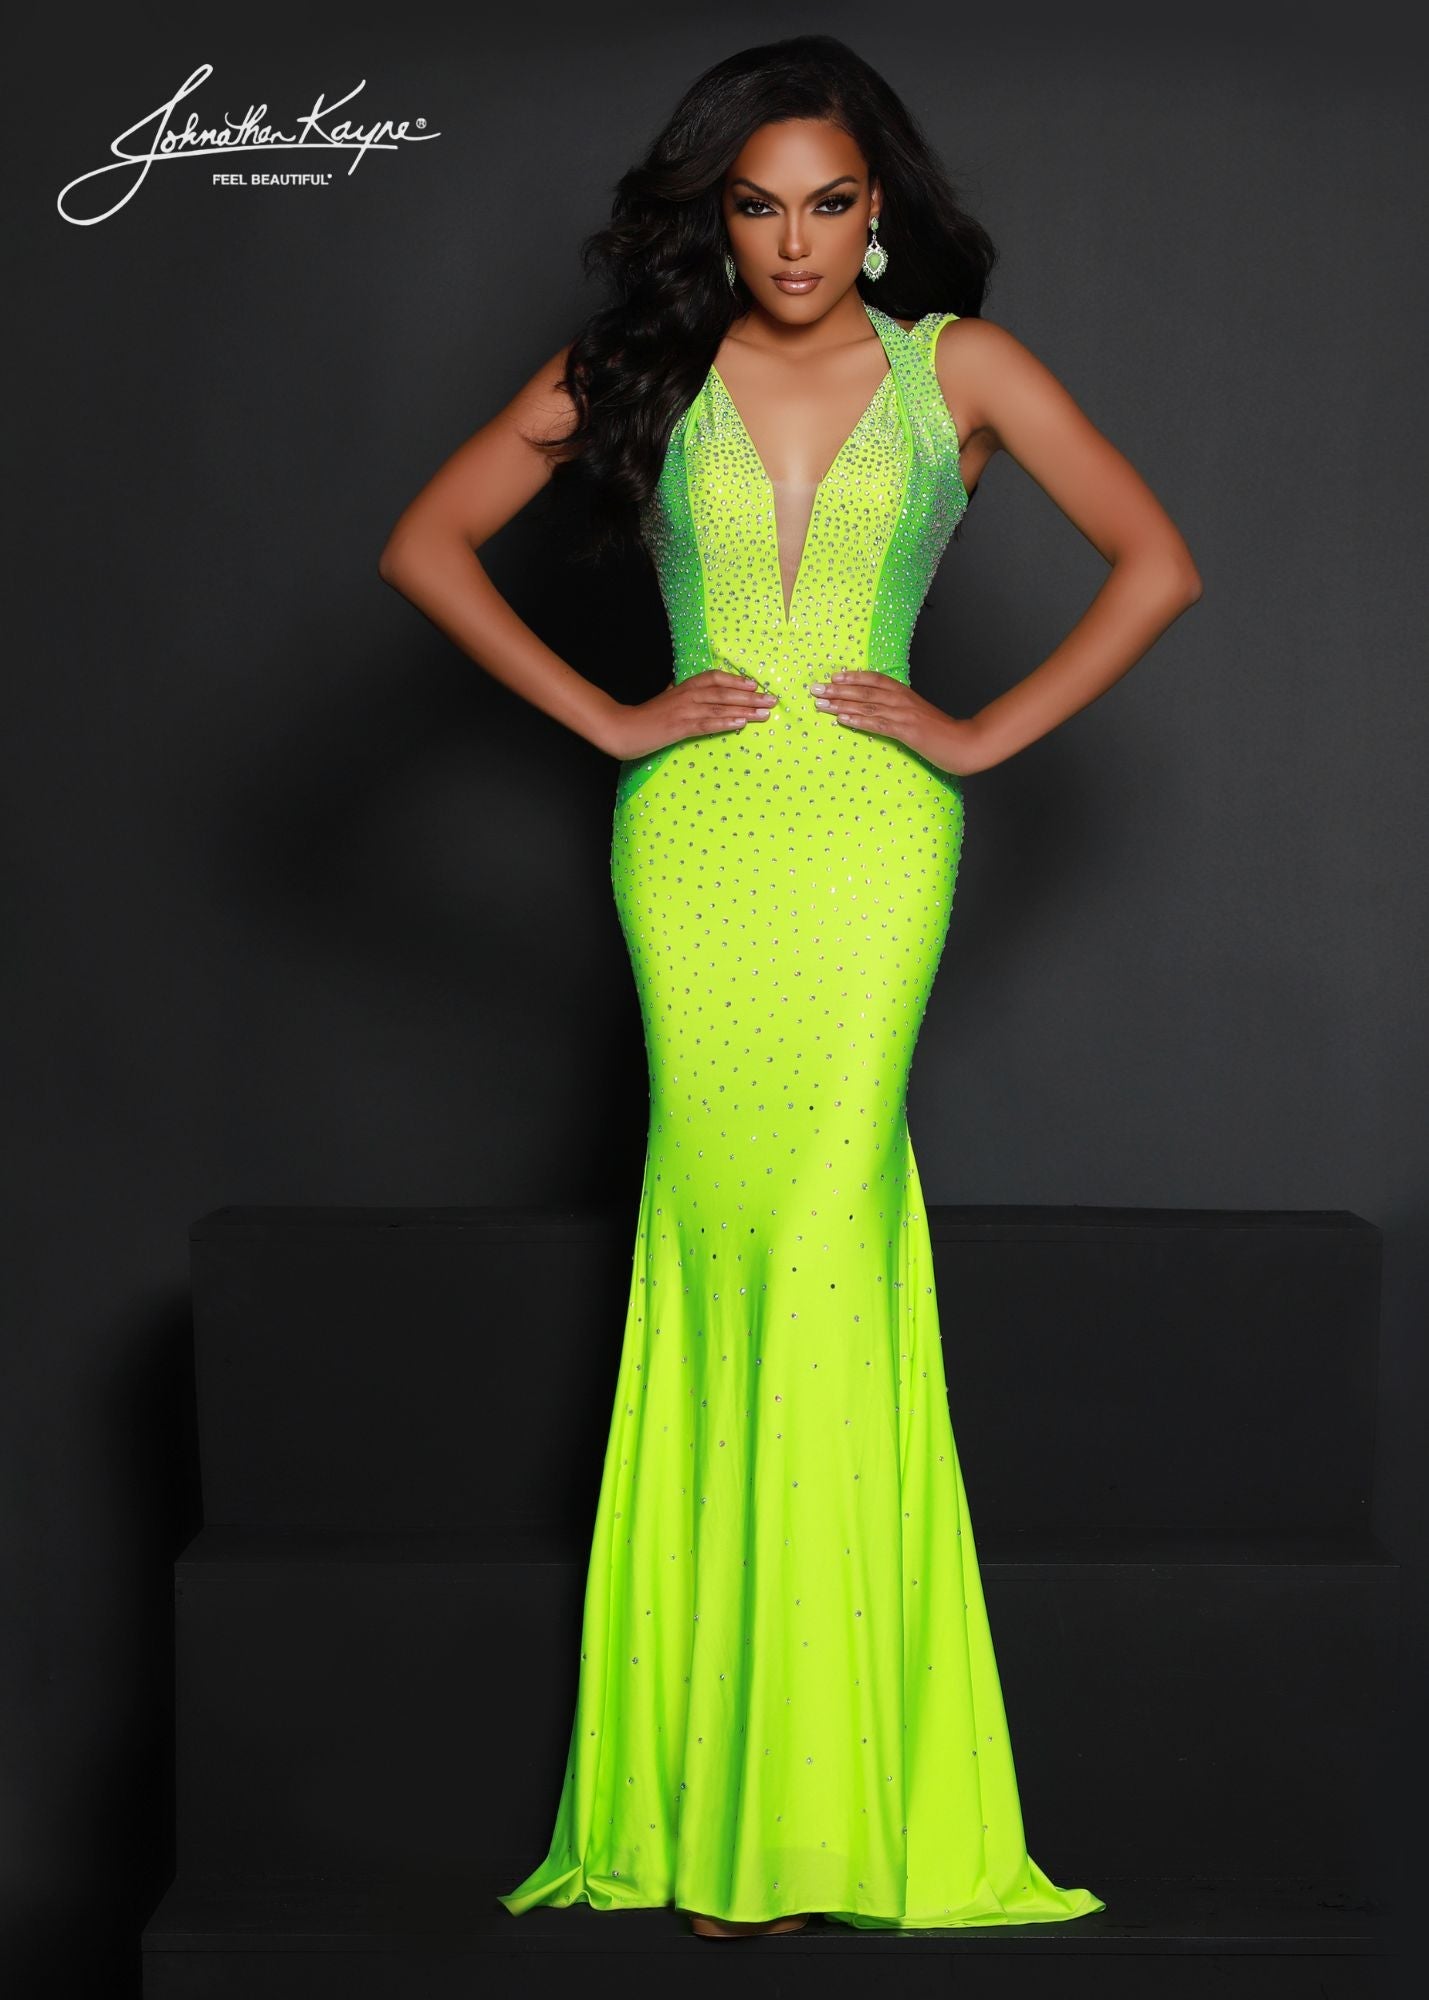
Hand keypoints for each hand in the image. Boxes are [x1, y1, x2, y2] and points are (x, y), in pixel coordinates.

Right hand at [606, 671, 776, 759]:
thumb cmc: (644, 717)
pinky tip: (742, 724)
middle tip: (772, 699)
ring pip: (720, 707)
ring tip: (765, 713)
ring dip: (745, 709)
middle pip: (724, 692)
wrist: (622, 728)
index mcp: (684, 687)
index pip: (714, 678)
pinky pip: (708, 723)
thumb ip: (675, 692)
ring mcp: (684, 710)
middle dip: (750, 696)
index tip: (755, 683)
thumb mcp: (663, 699)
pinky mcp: (680, 727)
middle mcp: (687, 695)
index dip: (736, 680)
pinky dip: (726, 723)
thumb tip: (680, 685)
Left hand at [812, 670, 979, 775]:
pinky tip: (843, 719)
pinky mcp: (906, 731)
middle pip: (865, 690)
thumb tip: (877, 710)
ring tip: (820, 703)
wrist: (963, 743)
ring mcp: (903, 714)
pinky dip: (859, 720)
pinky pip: (878, 723)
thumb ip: (898, 709)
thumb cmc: (940, 732)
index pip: (875, 679)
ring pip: (867, 705)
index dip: (853, 677)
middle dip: (837, 690)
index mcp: (904, 693)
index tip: (833, 676)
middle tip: (815, 689)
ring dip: (841, 704)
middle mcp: (901, 700)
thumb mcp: (917, 715)